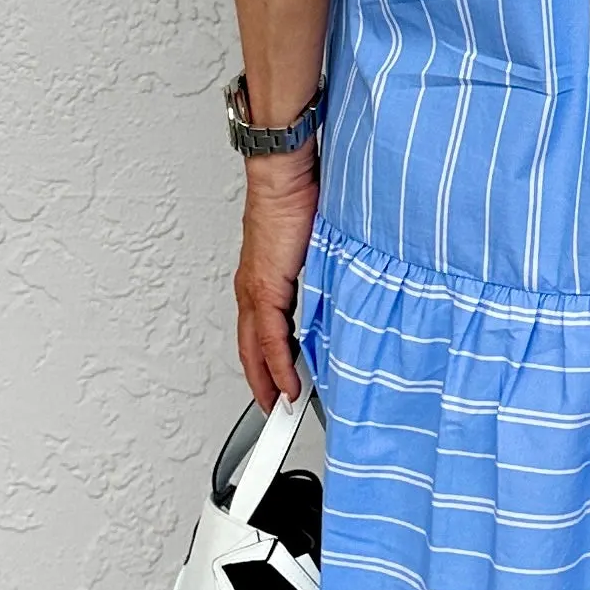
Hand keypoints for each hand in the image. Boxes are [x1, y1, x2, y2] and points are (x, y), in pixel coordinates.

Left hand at [234, 150, 319, 408]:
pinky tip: (288, 386)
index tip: (278, 388)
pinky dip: (278, 366)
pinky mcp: (263, 287)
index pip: (260, 334)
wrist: (284, 174)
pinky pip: (268, 339)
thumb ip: (322, 275)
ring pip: (255, 350)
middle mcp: (252, 289)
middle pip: (250, 350)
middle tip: (274, 414)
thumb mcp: (314, 247)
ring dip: (268, 382)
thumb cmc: (299, 197)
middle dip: (262, 384)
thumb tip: (339, 294)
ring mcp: (254, 290)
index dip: (267, 365)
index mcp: (262, 279)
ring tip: (280, 411)